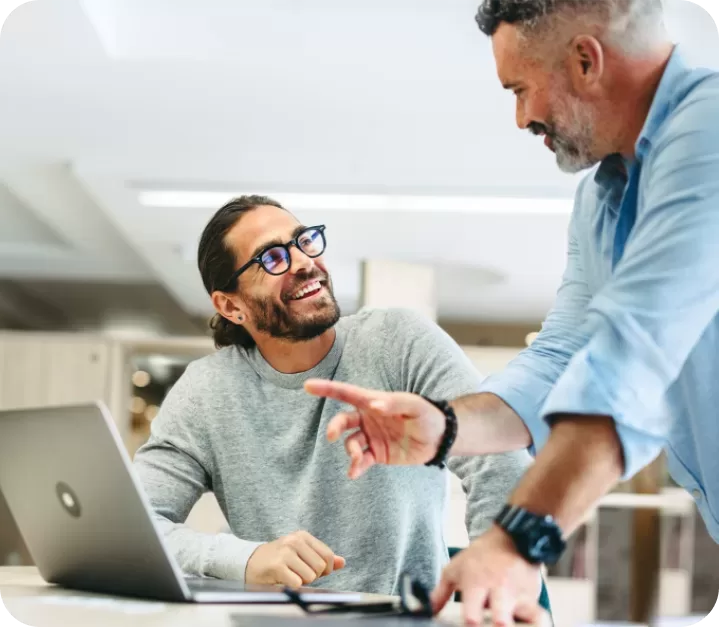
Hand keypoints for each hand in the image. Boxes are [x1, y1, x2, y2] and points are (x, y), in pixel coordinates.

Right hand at [245, 530, 345, 587]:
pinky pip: (297, 583)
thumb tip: (342, 562)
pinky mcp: (277, 566)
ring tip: (291, 575)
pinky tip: (284, 580)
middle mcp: (294, 541)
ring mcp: (285, 552)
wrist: (250, 561)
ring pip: (310, 576)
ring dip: (302, 582)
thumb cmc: (279, 558)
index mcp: (302, 536)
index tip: (315, 571)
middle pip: (320, 567)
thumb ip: (322, 557)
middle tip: (300, 574)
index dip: (325, 569)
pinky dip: (293, 586)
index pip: (327, 555)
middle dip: (313, 576)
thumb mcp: (301, 553)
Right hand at [304, 379, 445, 477]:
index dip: (326, 389)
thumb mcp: (414, 405)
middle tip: (331, 436)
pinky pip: (361, 461)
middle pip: (342, 421)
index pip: (346, 393)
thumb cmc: (427, 415)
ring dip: (350, 451)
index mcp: (373, 401)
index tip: (307, 386)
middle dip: (334, 427)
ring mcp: (371, 437)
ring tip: (357, 460)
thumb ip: (394, 403)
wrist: (440, 439)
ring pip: (350, 443)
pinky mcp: (377, 454)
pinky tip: (353, 473)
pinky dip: (355, 467)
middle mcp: (367, 418)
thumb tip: (374, 405)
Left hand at [432, 527, 543, 625]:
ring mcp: (519, 595)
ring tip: (510, 626)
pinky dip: (535, 623)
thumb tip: (426, 611)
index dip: (471, 623)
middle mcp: (499, 590)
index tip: (470, 626)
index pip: (472, 610)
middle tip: (495, 626)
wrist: (512, 539)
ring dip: (519, 626)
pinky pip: (539, 618)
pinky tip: (527, 625)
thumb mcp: (455, 570)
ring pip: (527, 618)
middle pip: (501, 618)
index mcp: (476, 583)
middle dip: (499, 626)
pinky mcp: (534, 599)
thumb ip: (440, 594)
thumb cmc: (481, 558)